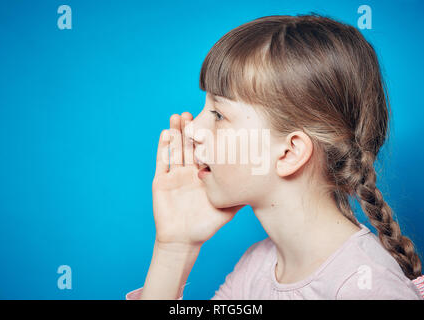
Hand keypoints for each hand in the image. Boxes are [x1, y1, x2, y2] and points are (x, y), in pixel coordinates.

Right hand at [152, 112, 244, 247]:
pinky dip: (163, 148)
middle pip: (189, 146)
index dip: (207, 137)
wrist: (184, 239)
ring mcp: (175, 175)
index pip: (206, 151)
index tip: (212, 120)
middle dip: (190, 129)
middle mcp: (189, 172)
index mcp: (204, 175)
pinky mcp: (161, 181)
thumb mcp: (227, 207)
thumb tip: (261, 181)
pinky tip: (165, 133)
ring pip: (175, 149)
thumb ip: (241, 194)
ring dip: (176, 133)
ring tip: (178, 116)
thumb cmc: (206, 225)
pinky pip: (162, 162)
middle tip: (192, 113)